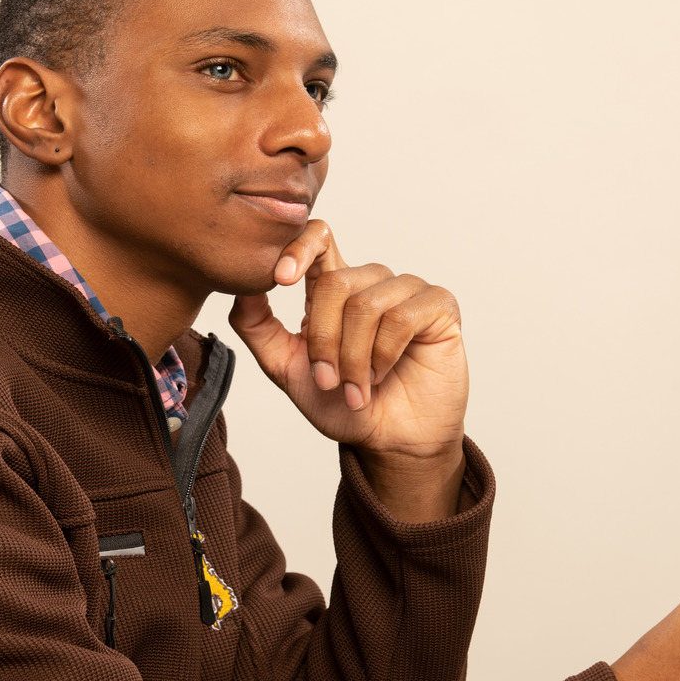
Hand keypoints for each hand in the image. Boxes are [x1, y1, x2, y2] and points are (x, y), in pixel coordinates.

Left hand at [229, 220, 467, 519]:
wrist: (388, 442)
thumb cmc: (342, 406)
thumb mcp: (286, 368)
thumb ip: (259, 327)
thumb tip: (240, 287)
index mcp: (334, 289)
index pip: (319, 238)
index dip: (299, 246)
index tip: (281, 279)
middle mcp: (371, 283)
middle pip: (336, 282)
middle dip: (324, 340)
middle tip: (328, 380)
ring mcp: (407, 292)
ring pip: (367, 304)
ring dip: (354, 357)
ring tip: (357, 390)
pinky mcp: (438, 307)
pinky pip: (403, 317)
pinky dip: (385, 355)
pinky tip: (383, 375)